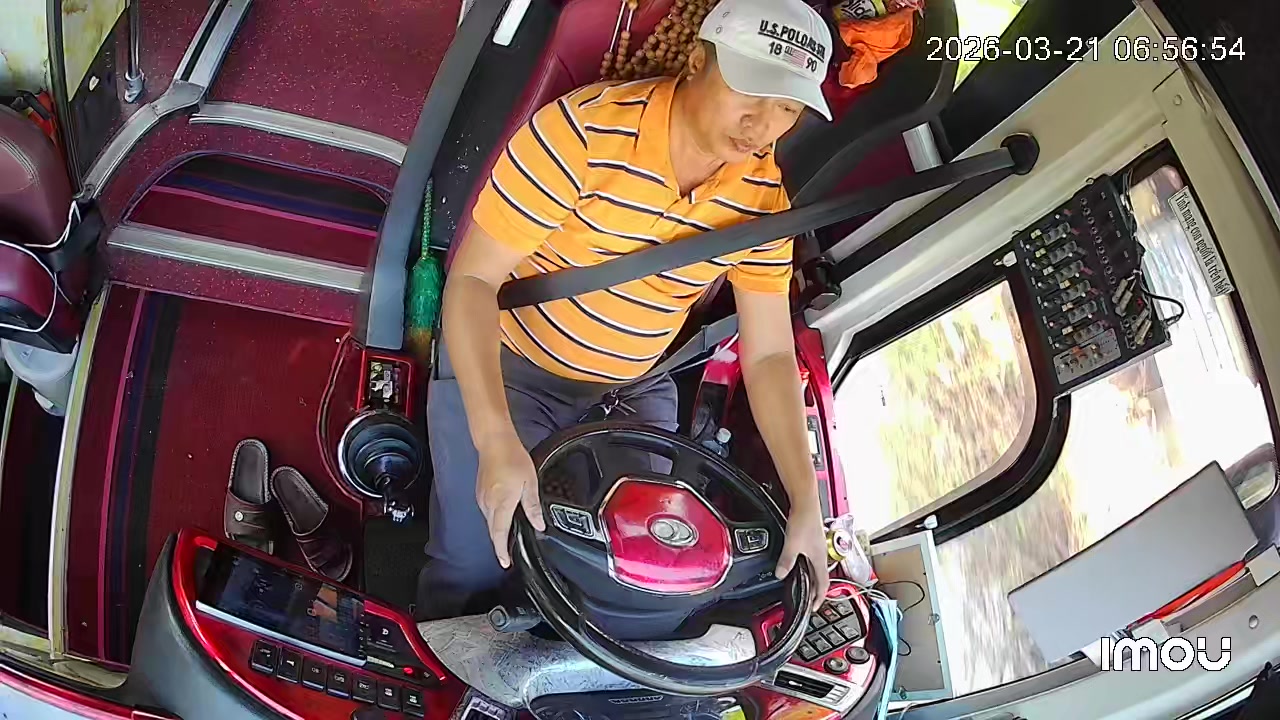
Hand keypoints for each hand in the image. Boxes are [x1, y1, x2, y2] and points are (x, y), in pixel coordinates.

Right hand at [475, 430, 545, 567]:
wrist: (494, 442)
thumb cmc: (512, 458)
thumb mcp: (530, 482)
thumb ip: (533, 506)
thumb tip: (538, 524)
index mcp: (502, 502)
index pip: (499, 534)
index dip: (501, 551)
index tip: (505, 562)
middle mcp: (488, 503)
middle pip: (493, 531)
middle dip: (500, 544)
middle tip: (509, 554)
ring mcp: (482, 498)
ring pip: (490, 522)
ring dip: (498, 531)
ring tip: (509, 538)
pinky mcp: (480, 493)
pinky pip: (488, 512)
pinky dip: (496, 519)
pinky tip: (504, 517)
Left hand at [775, 503, 829, 610]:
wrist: (806, 503)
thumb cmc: (804, 521)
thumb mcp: (792, 545)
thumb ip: (786, 561)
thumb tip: (780, 574)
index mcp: (820, 559)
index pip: (823, 584)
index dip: (819, 597)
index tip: (815, 607)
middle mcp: (822, 554)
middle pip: (822, 577)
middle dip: (816, 590)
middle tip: (810, 600)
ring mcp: (818, 546)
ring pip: (818, 568)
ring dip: (813, 578)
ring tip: (806, 585)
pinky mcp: (813, 539)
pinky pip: (813, 559)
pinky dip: (809, 566)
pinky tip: (801, 563)